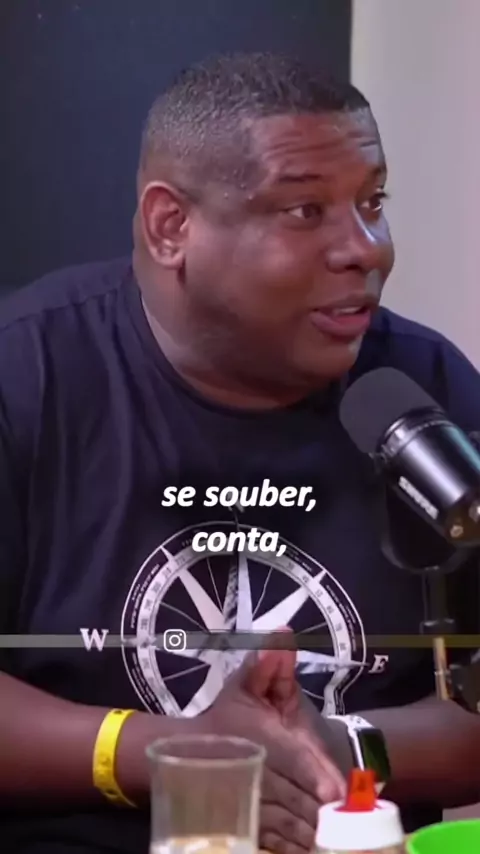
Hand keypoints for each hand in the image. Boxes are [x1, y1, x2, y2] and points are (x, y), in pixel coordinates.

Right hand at [203, 635, 344, 853]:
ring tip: (341, 843)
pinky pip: (273, 843)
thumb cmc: (229, 715)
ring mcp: (248, 803)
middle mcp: (255, 772)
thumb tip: (283, 632)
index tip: (339, 790)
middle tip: (353, 823)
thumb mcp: (248, 683)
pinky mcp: (246, 825)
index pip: (293, 758)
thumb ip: (268, 662)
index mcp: (261, 737)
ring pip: (287, 824)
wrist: (195, 749)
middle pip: (296, 796)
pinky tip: (311, 851)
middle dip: (324, 811)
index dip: (317, 774)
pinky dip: (292, 849)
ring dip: (313, 835)